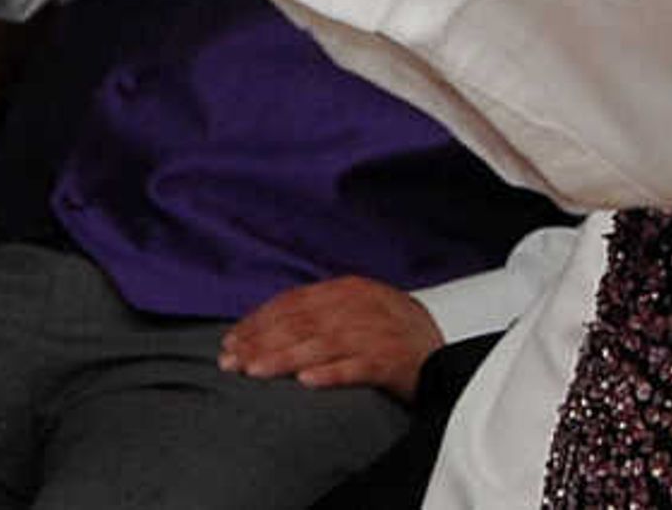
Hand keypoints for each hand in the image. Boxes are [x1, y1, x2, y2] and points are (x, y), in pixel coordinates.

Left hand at [218, 274, 446, 398]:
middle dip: (260, 342)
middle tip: (230, 362)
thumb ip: (320, 310)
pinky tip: (306, 382)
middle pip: (301, 323)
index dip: (258, 321)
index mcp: (349, 289)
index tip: (229, 341)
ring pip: (322, 344)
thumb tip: (267, 324)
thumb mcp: (358, 308)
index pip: (293, 302)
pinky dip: (331, 374)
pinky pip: (356, 368)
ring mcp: (377, 333)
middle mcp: (361, 307)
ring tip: (255, 372)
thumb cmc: (391, 335)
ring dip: (284, 358)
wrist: (442, 358)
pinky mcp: (391, 361)